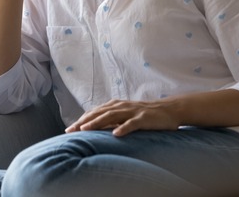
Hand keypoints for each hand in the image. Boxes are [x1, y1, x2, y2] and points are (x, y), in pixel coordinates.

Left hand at [65, 99, 180, 136]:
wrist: (168, 110)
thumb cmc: (145, 115)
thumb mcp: (125, 116)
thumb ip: (112, 120)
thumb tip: (95, 128)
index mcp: (116, 105)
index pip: (95, 112)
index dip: (81, 120)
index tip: (69, 129)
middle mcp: (121, 106)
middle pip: (99, 113)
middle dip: (84, 121)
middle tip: (71, 130)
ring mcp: (132, 111)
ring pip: (111, 116)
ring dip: (97, 122)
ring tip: (86, 130)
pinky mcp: (143, 118)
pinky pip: (132, 123)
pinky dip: (123, 128)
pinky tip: (116, 134)